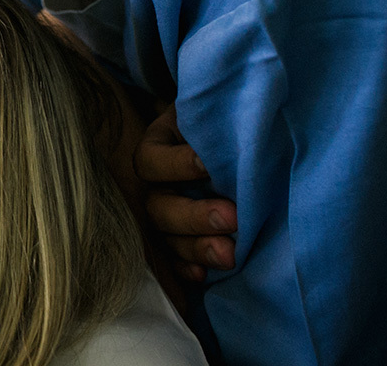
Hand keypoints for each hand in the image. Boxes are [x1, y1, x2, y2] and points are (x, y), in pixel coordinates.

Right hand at [135, 105, 236, 282]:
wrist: (235, 137)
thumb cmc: (224, 121)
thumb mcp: (214, 111)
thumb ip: (215, 120)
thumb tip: (233, 130)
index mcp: (156, 146)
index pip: (152, 161)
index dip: (177, 165)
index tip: (209, 165)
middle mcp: (154, 185)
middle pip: (159, 207)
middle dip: (194, 215)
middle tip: (232, 217)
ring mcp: (165, 213)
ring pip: (166, 237)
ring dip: (196, 247)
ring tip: (230, 255)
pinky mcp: (179, 238)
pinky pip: (174, 260)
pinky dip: (187, 268)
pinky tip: (204, 276)